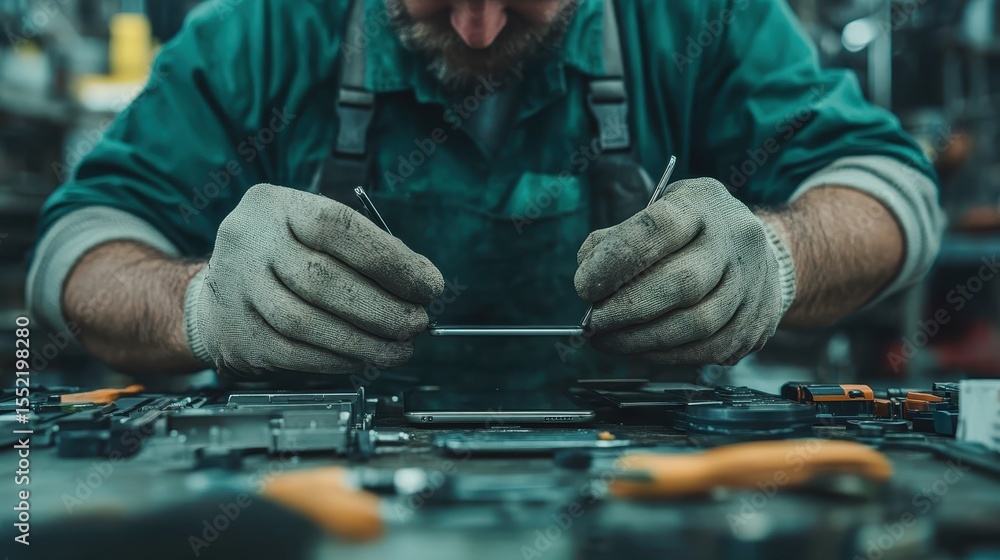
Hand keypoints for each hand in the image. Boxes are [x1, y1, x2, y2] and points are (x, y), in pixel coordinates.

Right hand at [185, 183, 443, 374]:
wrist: (217, 296)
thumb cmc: (283, 257)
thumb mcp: (312, 230)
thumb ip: (363, 248)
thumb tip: (421, 282)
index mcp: (275, 206)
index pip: (337, 228)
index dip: (391, 260)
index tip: (428, 285)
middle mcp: (249, 242)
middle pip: (323, 280)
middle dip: (382, 308)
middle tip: (417, 322)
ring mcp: (239, 289)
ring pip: (308, 323)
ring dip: (364, 341)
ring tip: (400, 347)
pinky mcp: (240, 334)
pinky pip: (296, 353)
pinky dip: (339, 359)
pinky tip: (365, 358)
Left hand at [574, 177, 795, 364]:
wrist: (758, 249)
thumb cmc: (695, 229)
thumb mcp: (658, 209)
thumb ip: (621, 235)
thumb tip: (588, 268)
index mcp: (703, 205)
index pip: (660, 228)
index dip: (618, 259)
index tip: (584, 285)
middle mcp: (734, 242)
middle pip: (683, 283)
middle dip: (627, 309)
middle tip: (593, 322)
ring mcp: (751, 284)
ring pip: (698, 324)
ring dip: (642, 340)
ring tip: (608, 341)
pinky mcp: (756, 321)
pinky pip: (710, 350)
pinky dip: (667, 355)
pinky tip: (640, 350)